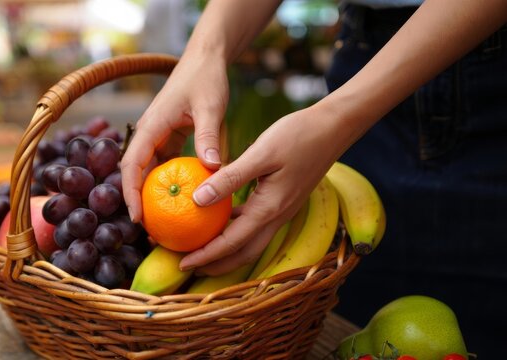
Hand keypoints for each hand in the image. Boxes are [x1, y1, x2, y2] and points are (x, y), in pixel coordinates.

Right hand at [121, 53, 229, 222]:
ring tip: (162, 222)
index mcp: (151, 126)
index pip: (131, 164)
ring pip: (148, 170)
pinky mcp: (169, 137)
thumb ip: (209, 137)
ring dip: (152, 194)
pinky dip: (168, 182)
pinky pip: (164, 164)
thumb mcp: (210, 108)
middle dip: (137, 201)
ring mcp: (158, 135)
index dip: (130, 192)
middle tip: (150, 231)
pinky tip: (181, 200)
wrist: (206, 58)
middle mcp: (149, 132)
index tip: (136, 217)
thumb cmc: (206, 78)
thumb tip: (213, 169)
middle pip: (134, 172)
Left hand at [180, 105, 343, 274]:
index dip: (206, 256)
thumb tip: (197, 199)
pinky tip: (222, 218)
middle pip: (243, 253)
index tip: (183, 263)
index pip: (232, 243)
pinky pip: (256, 223)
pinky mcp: (283, 200)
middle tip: (190, 266)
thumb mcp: (261, 154)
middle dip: (217, 264)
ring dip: (227, 249)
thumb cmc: (298, 136)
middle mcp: (277, 216)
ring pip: (251, 240)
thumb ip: (230, 178)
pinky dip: (237, 228)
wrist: (334, 128)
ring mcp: (282, 210)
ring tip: (202, 248)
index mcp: (269, 209)